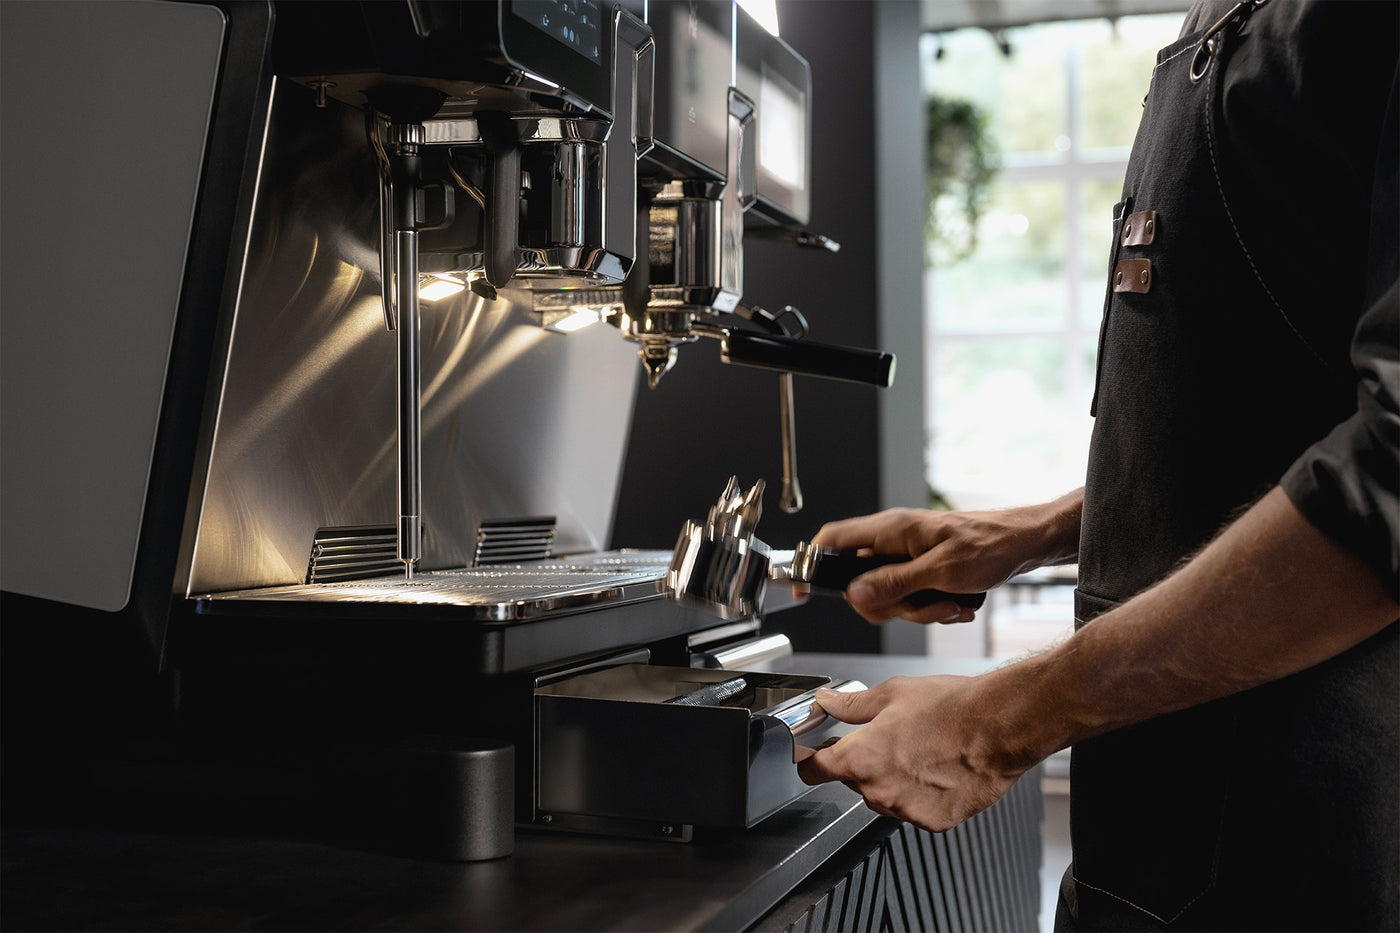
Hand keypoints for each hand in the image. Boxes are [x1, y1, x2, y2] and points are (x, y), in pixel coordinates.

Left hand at [795, 675, 1035, 831]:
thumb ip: (851, 705)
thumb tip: (826, 702)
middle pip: (852, 781)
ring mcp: (905, 810)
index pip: (813, 771)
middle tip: (888, 739)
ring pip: (882, 797)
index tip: (815, 755)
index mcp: (860, 758)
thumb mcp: (892, 694)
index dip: (811, 760)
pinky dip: (918, 794)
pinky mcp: (932, 822)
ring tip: (918, 751)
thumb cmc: (951, 707)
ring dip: (890, 779)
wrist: (999, 727)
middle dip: (862, 762)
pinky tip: (935, 770)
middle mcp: (878, 789)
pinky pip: (912, 809)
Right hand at [811, 493, 1081, 623]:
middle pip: (862, 582)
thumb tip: (856, 594)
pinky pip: (913, 597)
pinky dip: (933, 607)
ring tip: (950, 606)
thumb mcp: (941, 572)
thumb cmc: (992, 545)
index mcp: (891, 530)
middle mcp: (895, 540)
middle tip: (918, 607)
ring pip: (890, 595)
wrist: (1028, 545)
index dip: (814, 563)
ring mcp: (909, 555)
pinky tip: (957, 605)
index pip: (834, 540)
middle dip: (890, 606)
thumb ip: (893, 584)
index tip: (804, 588)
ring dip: (919, 610)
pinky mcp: (925, 568)